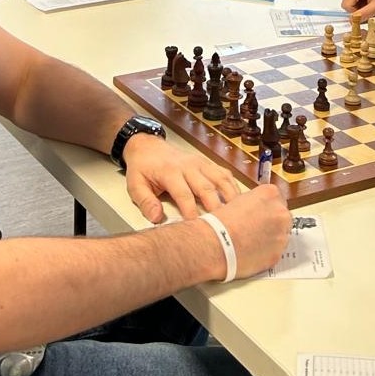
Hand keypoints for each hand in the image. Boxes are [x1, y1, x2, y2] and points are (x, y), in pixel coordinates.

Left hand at [124, 134, 238, 223]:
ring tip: (238, 215)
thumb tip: (156, 218)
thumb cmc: (142, 168)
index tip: (197, 228)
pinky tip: (239, 201)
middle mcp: (189, 166)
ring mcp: (201, 163)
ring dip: (230, 197)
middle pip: (207, 188)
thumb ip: (145, 202)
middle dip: (215, 208)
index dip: (191, 213)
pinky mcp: (207, 163)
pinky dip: (233, 186)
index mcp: (170, 172)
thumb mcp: (135, 185)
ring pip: (220, 179)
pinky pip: (224, 174)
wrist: (148, 146)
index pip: (184, 195)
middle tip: (222, 227)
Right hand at [205, 185, 292, 278]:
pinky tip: (253, 251)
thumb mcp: (238, 200)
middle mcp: (280, 212)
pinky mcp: (278, 253)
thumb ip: (254, 202)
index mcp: (270, 194)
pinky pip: (277, 250)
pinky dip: (268, 251)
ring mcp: (282, 233)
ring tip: (253, 241)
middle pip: (282, 215)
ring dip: (272, 237)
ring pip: (282, 234)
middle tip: (256, 228)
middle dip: (272, 222)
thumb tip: (257, 209)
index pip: (276, 197)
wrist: (216, 244)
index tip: (261, 213)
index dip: (267, 207)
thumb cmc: (221, 223)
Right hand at [341, 0, 374, 19]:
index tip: (368, 12)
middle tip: (371, 8)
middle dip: (358, 10)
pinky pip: (353, 0)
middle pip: (347, 4)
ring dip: (359, 7)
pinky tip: (369, 2)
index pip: (347, 6)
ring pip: (349, 3)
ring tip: (371, 5)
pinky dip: (360, 4)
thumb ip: (363, 14)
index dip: (356, 13)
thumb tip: (351, 21)